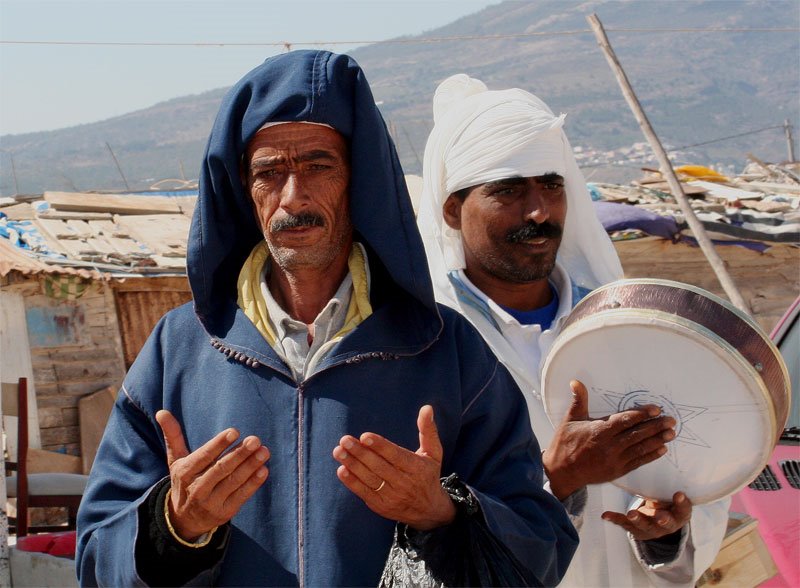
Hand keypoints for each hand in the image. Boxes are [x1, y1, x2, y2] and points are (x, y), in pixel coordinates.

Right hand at [156, 410, 269, 540]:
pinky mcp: (224, 512)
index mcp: (185, 472)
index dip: (218, 444)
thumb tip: (162, 412)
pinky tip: (263, 470)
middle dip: (239, 454)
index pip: (203, 457)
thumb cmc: (185, 481)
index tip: (234, 432)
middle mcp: (197, 489)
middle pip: (221, 469)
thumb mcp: (176, 460)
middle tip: (255, 440)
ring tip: (264, 452)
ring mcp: (211, 503)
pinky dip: (253, 483)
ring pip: (233, 482)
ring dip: (250, 466)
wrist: (183, 520)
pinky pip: (241, 496)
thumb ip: (173, 436)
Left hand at [332, 405, 455, 531]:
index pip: (395, 456)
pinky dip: (352, 482)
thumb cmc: (428, 474)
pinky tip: (341, 470)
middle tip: (344, 440)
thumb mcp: (434, 453)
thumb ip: (428, 430)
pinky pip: (364, 492)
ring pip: (369, 479)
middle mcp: (404, 483)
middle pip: (379, 466)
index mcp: (416, 468)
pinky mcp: (381, 506)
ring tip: (338, 451)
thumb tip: (427, 407)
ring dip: (352, 465)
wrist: (429, 511)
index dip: (380, 446)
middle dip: (360, 453)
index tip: (364, 437)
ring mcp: (392, 496)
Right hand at [543, 380, 675, 498]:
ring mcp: (615, 460)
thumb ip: (578, 400)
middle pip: (637, 434)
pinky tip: (662, 450)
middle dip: (656, 426)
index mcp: (599, 431)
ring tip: (671, 433)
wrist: (561, 472)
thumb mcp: (569, 420)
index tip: (656, 410)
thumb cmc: (564, 444)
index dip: (642, 414)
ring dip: (657, 440)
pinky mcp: (617, 471)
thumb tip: (575, 382)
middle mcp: (609, 445)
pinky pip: (638, 462)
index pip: (625, 420)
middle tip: (671, 420)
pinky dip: (651, 456)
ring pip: (640, 448)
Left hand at [602, 491, 691, 540]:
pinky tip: (605, 515)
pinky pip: (624, 524)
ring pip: (644, 525)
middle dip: (663, 520)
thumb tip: (664, 453)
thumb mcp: (672, 495)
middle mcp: (667, 524)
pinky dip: (615, 518)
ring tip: (631, 513)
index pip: (684, 510)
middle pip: (667, 523)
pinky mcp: (635, 529)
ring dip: (638, 519)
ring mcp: (651, 528)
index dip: (682, 503)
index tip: (679, 494)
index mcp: (679, 515)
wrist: (659, 520)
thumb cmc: (667, 501)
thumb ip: (671, 483)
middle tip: (660, 517)